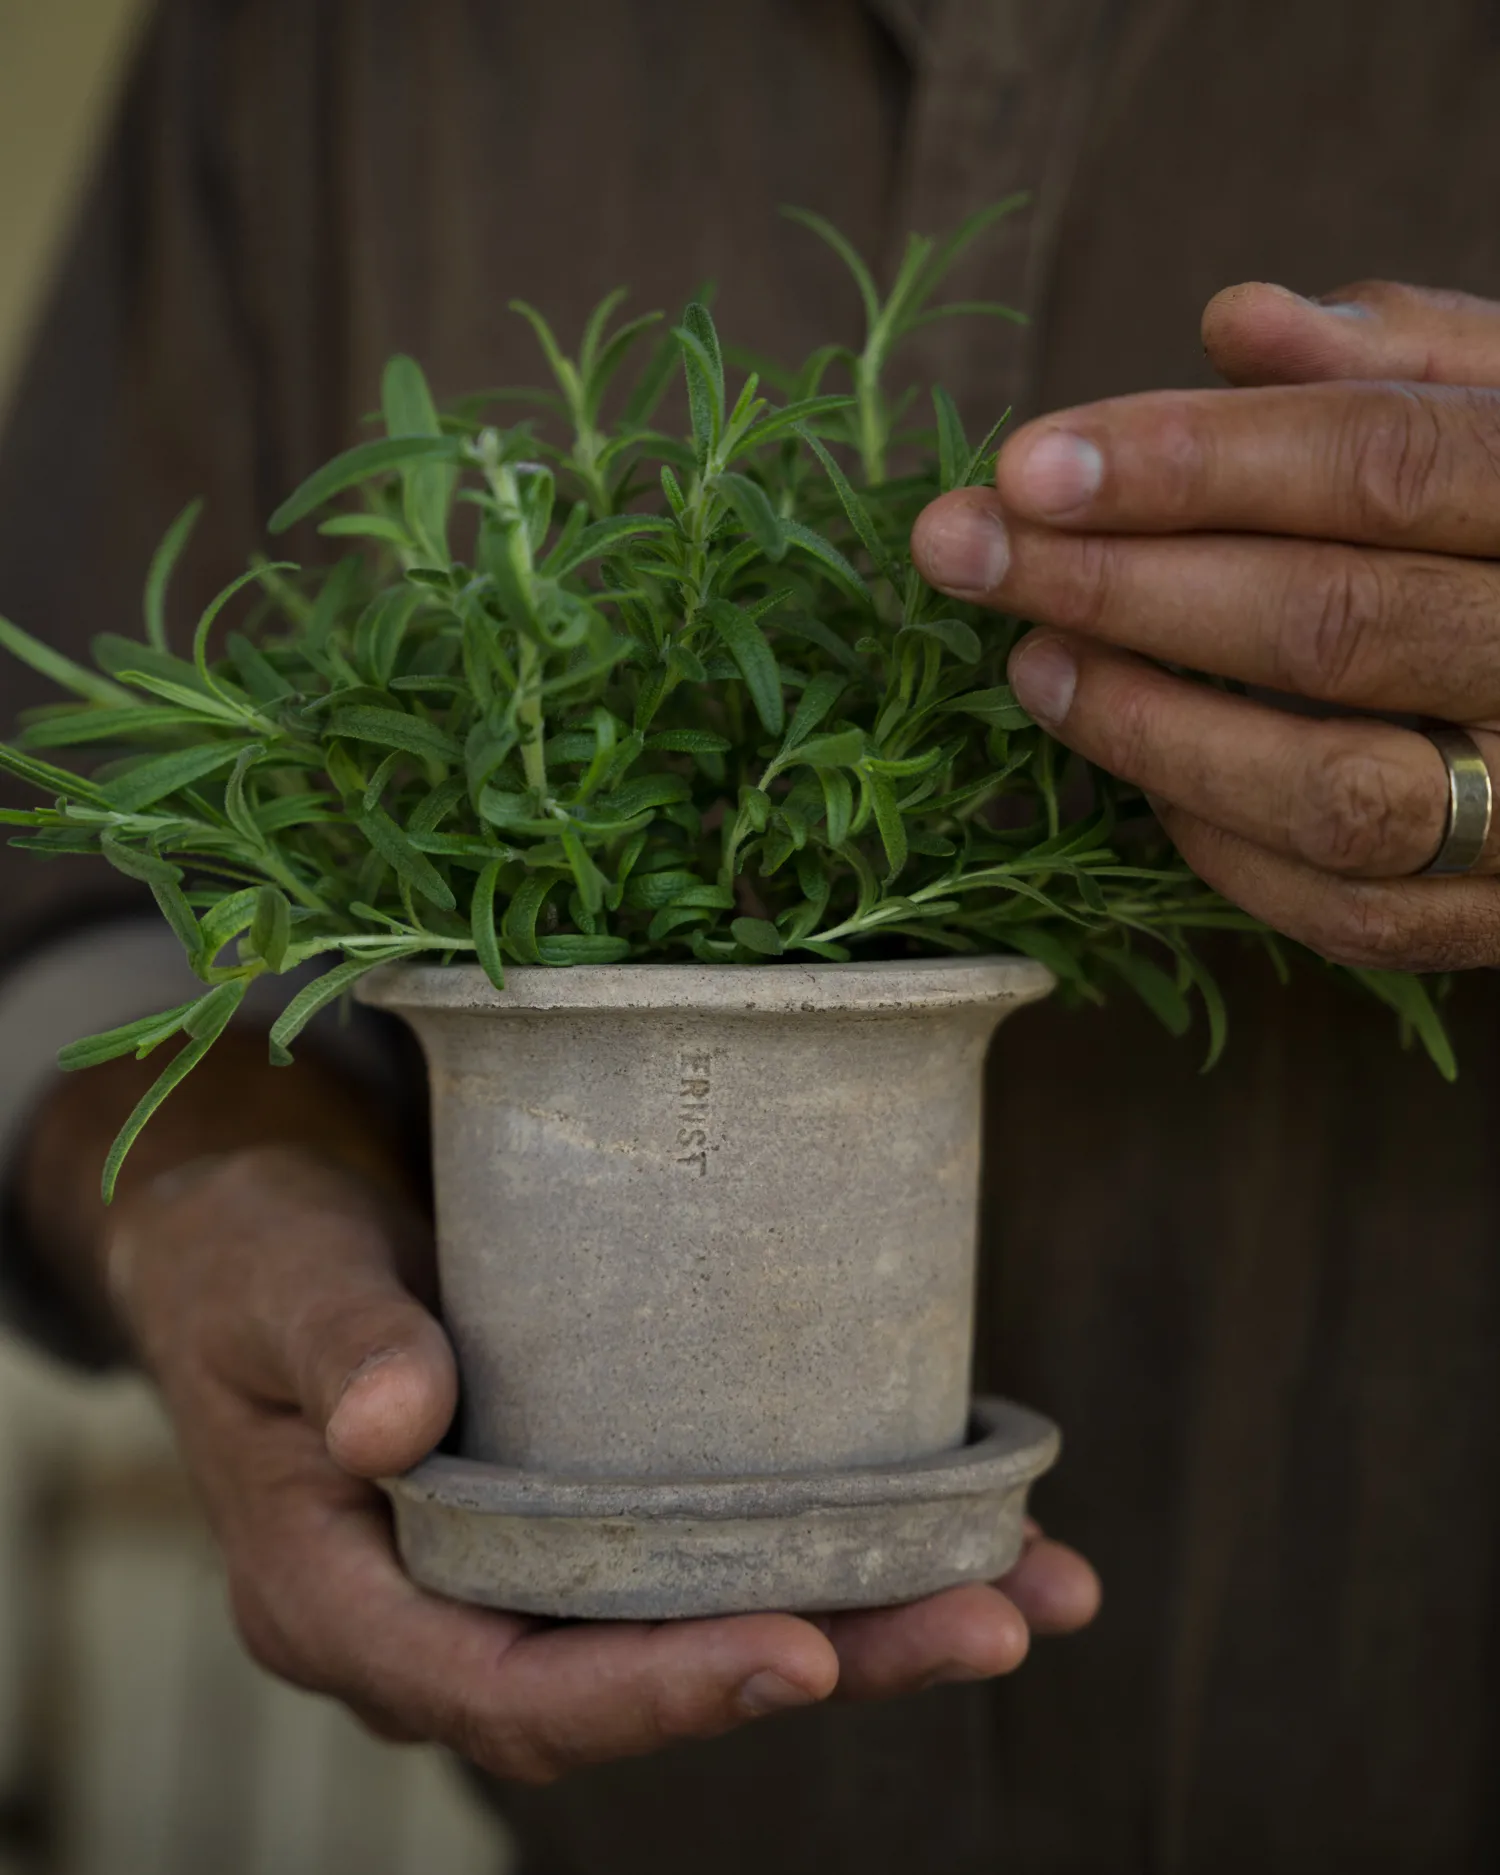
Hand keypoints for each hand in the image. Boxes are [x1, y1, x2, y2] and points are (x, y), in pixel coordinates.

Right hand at [102, 1144, 1099, 1783]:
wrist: (261, 1223)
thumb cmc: (250, 1250)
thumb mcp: (273, 1277)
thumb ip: (333, 1346)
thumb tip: (394, 1429)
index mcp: (343, 1599)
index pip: (509, 1691)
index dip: (653, 1691)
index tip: (799, 1649)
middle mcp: (446, 1610)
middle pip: (640, 1681)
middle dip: (818, 1662)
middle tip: (988, 1624)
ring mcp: (522, 1566)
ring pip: (696, 1626)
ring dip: (863, 1619)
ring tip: (1024, 1590)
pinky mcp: (584, 1502)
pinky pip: (710, 1548)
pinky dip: (833, 1541)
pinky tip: (960, 1515)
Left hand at [912, 280, 1499, 970]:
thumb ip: (1401, 362)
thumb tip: (1236, 325)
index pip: (1377, 464)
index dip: (1192, 461)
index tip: (1027, 463)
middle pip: (1328, 623)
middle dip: (1117, 582)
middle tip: (958, 548)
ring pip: (1333, 794)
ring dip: (1152, 729)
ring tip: (1030, 660)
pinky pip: (1347, 912)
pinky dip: (1221, 846)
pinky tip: (1139, 772)